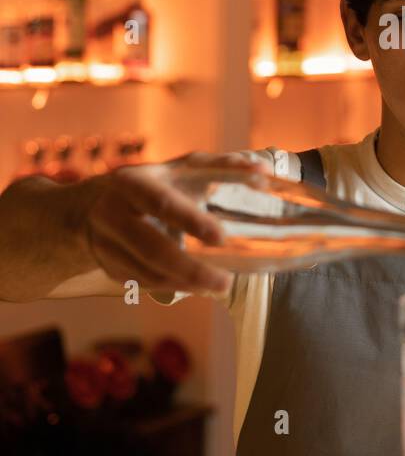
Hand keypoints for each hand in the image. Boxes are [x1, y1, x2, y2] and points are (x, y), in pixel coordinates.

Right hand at [81, 151, 270, 295]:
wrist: (91, 209)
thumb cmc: (154, 185)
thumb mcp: (180, 169)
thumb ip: (221, 168)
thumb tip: (263, 174)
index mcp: (132, 183)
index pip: (161, 203)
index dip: (191, 220)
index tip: (222, 237)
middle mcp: (112, 214)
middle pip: (152, 249)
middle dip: (191, 269)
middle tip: (225, 282)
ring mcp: (107, 245)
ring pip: (148, 273)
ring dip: (186, 284)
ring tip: (218, 285)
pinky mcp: (109, 268)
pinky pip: (143, 284)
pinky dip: (173, 288)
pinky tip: (197, 287)